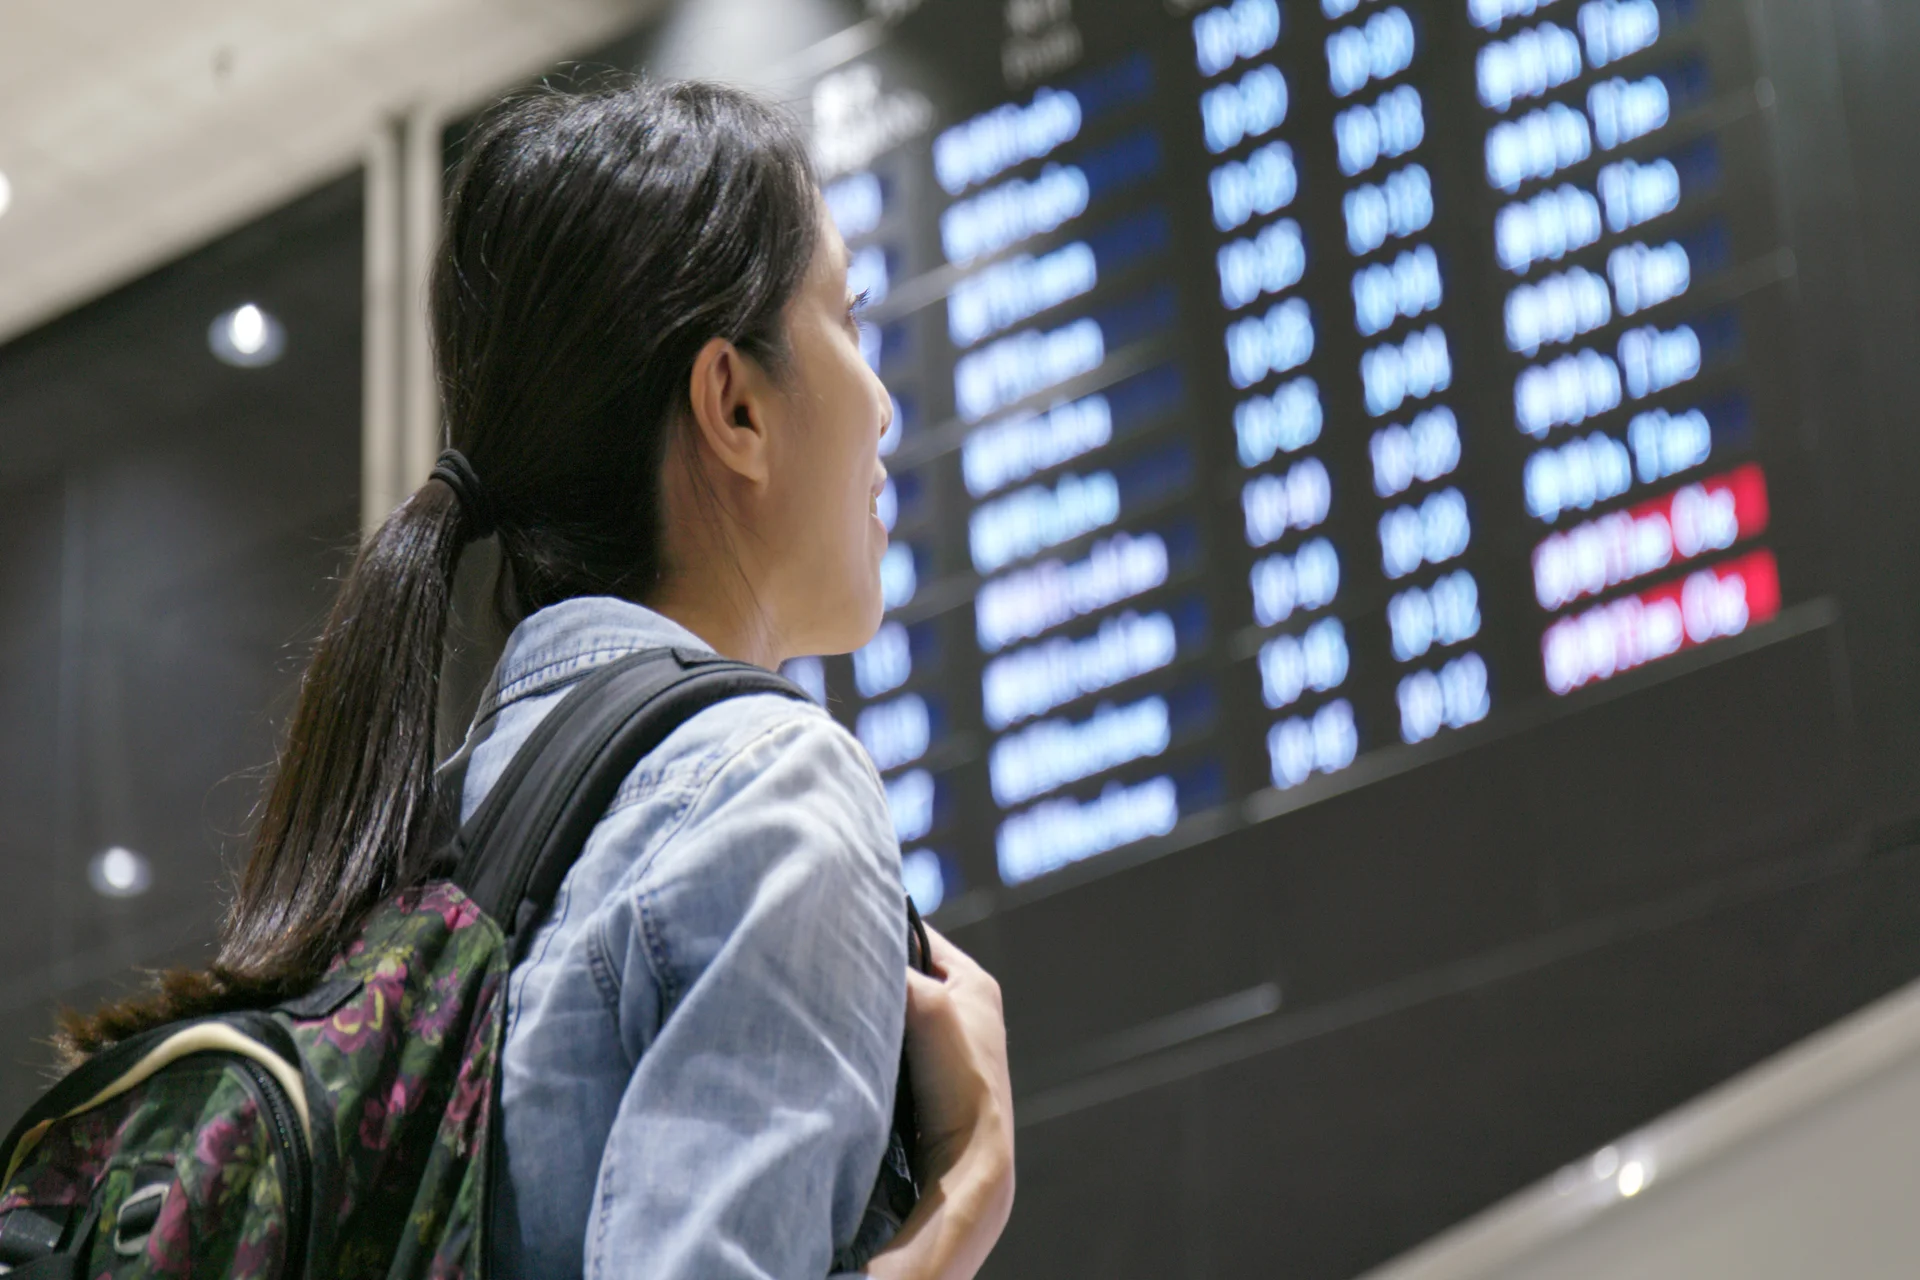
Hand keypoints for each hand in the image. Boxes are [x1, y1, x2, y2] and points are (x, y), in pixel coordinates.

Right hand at [867, 926, 1013, 1279]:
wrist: (968, 1159)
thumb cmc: (957, 1078)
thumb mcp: (926, 1006)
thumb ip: (895, 971)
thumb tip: (853, 948)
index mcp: (975, 982)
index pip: (920, 936)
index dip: (884, 931)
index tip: (842, 931)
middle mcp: (966, 1007)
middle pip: (906, 973)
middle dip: (874, 974)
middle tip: (832, 968)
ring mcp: (947, 1043)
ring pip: (896, 1010)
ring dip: (872, 1011)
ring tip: (835, 1002)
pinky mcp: (929, 1075)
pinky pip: (893, 1041)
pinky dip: (873, 1039)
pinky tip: (850, 1040)